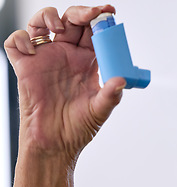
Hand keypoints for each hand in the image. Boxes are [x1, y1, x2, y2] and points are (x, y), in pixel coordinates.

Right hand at [4, 5, 125, 164]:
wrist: (56, 143)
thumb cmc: (78, 128)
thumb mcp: (100, 110)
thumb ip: (110, 95)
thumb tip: (121, 81)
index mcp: (87, 61)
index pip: (93, 32)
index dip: (100, 20)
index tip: (109, 13)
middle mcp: (67, 56)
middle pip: (70, 21)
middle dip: (80, 12)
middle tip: (90, 14)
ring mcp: (45, 59)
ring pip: (42, 23)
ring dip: (48, 16)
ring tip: (58, 27)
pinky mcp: (25, 67)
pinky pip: (16, 42)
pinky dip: (21, 39)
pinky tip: (33, 50)